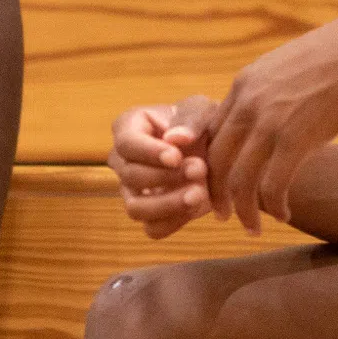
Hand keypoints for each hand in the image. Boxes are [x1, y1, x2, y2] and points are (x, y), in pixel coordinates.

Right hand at [107, 94, 222, 238]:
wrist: (214, 148)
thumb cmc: (201, 122)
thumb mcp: (202, 109)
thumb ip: (191, 119)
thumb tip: (176, 139)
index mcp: (128, 127)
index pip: (127, 143)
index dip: (149, 153)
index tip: (176, 157)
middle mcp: (123, 161)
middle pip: (131, 176)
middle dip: (167, 177)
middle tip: (200, 169)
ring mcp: (132, 191)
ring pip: (135, 208)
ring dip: (168, 204)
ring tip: (200, 194)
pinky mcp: (150, 215)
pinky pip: (153, 228)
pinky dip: (175, 221)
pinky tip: (198, 207)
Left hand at [208, 12, 337, 231]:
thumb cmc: (330, 60)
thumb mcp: (282, 70)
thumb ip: (263, 94)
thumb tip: (260, 118)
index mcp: (241, 87)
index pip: (211, 135)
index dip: (209, 166)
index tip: (216, 185)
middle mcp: (246, 105)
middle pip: (216, 162)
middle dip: (216, 195)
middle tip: (223, 215)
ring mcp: (268, 123)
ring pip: (239, 181)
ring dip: (244, 210)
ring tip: (252, 228)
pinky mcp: (294, 140)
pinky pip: (272, 186)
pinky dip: (273, 207)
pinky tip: (283, 215)